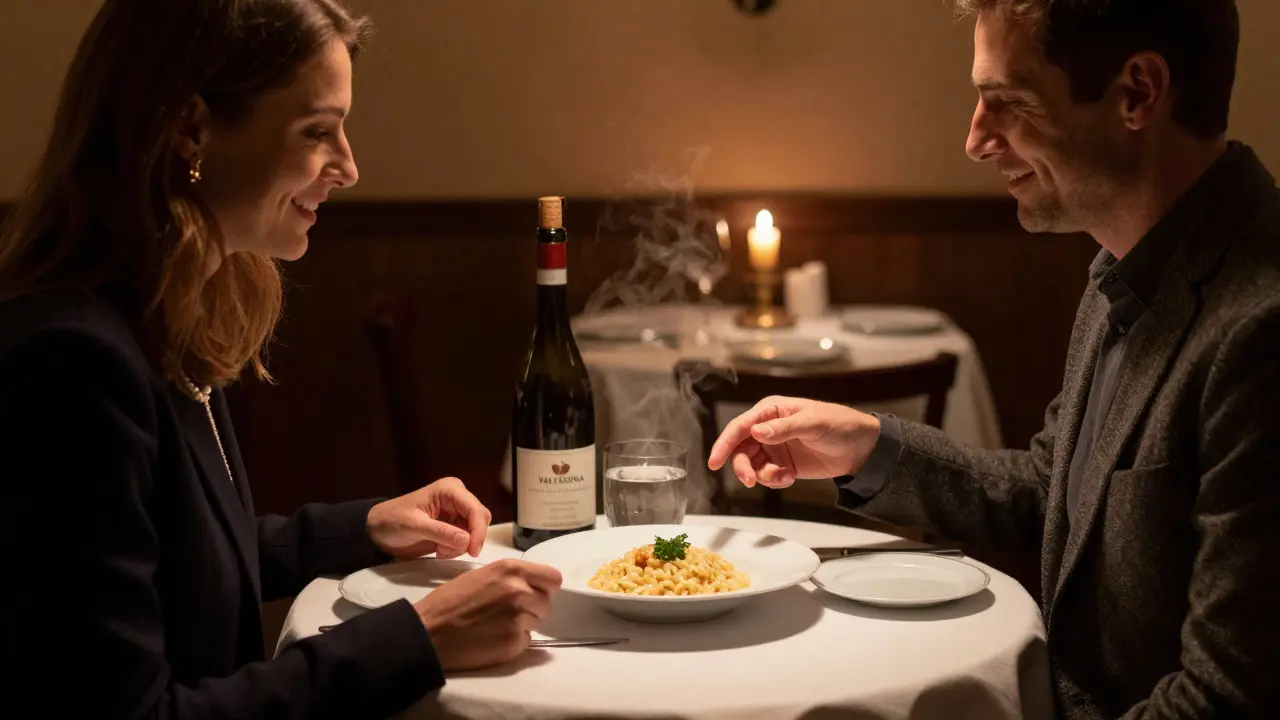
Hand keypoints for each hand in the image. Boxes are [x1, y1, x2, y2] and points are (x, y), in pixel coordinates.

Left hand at [366, 477, 491, 558]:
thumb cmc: (392, 521)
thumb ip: (441, 532)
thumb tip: (467, 540)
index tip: (472, 550)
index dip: (478, 530)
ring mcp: (456, 513)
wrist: (377, 531)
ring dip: (460, 546)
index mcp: (450, 490)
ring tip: (439, 550)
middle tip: (449, 552)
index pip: (475, 509)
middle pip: (480, 520)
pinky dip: (455, 549)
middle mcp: (457, 499)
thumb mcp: (414, 526)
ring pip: (475, 532)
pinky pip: (466, 540)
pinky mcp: (453, 527)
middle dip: (470, 538)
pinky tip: (438, 550)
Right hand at [414, 558, 562, 670]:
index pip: (553, 578)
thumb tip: (531, 586)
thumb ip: (511, 577)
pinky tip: (492, 638)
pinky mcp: (514, 642)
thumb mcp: (482, 575)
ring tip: (495, 624)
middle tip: (507, 611)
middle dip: (532, 607)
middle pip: (546, 601)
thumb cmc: (449, 601)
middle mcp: (520, 591)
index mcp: (512, 569)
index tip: (534, 593)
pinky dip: (513, 641)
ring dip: (522, 624)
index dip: (544, 587)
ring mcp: (519, 617)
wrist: (429, 632)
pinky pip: (526, 640)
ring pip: (536, 621)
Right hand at [708, 396, 880, 488]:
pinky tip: (790, 478)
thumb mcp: (812, 423)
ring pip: (751, 466)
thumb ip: (784, 428)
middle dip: (743, 467)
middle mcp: (767, 429)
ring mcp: (774, 448)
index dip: (724, 443)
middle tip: (751, 481)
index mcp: (770, 411)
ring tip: (784, 477)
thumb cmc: (838, 424)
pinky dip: (774, 482)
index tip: (714, 461)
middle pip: (740, 450)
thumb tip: (756, 431)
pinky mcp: (782, 465)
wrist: (860, 448)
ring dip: (762, 476)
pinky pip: (766, 477)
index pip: (740, 426)